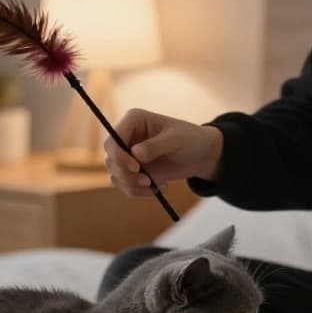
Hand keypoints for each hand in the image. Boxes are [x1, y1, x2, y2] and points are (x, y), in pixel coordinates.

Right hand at [104, 109, 222, 196]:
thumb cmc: (190, 139)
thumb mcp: (176, 140)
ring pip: (116, 175)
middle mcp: (126, 137)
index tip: (136, 167)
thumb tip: (136, 154)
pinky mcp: (133, 171)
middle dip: (126, 174)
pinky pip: (125, 185)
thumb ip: (156, 145)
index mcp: (133, 121)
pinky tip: (159, 188)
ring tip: (155, 186)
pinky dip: (139, 191)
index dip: (119, 155)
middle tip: (147, 182)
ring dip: (133, 185)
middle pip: (111, 159)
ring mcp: (128, 155)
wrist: (201, 155)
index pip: (113, 139)